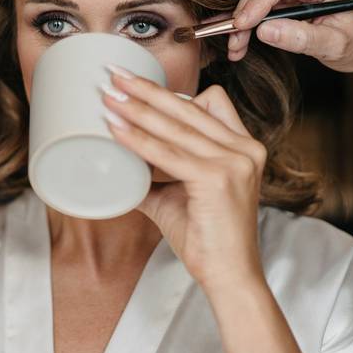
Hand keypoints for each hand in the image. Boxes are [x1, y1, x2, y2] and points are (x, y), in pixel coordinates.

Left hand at [102, 73, 265, 290]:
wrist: (229, 277)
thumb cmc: (206, 238)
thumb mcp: (179, 195)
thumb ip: (153, 174)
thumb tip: (115, 162)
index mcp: (243, 147)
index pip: (211, 101)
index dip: (172, 89)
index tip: (136, 79)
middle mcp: (245, 149)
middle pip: (189, 105)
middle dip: (147, 88)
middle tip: (113, 75)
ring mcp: (234, 162)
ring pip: (176, 124)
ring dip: (137, 108)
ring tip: (107, 97)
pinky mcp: (218, 179)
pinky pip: (168, 152)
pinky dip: (138, 139)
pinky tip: (116, 129)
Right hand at [228, 0, 352, 71]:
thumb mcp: (335, 46)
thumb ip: (302, 38)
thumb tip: (264, 31)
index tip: (243, 25)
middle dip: (245, 13)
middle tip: (234, 42)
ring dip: (243, 20)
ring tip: (236, 47)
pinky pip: (260, 2)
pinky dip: (248, 22)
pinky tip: (240, 40)